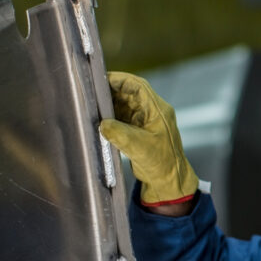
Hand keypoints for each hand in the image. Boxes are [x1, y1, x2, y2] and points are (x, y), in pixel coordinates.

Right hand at [99, 71, 197, 206]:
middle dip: (110, 91)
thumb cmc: (162, 164)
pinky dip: (110, 117)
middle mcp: (152, 111)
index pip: (138, 86)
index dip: (119, 80)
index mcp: (158, 110)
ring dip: (109, 105)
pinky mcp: (138, 130)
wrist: (169, 181)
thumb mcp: (139, 148)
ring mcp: (145, 120)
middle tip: (91, 94)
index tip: (100, 80)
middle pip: (129, 93)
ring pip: (124, 104)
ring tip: (91, 106)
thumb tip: (102, 124)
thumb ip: (120, 134)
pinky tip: (98, 120)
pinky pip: (122, 117)